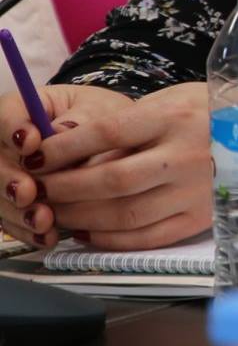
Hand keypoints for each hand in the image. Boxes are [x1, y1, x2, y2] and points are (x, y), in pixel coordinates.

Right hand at [0, 84, 132, 246]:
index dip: (12, 129)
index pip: (5, 115)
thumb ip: (81, 121)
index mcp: (24, 109)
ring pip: (1, 195)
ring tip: (43, 220)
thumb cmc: (104, 118)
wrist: (117, 143)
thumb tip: (59, 132)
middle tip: (29, 191)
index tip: (31, 141)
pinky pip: (13, 220)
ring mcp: (9, 175)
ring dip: (18, 211)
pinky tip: (47, 236)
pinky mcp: (17, 203)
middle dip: (9, 180)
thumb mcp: (100, 110)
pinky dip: (29, 230)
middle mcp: (8, 144)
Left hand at [34, 83, 211, 250]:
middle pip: (113, 179)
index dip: (66, 148)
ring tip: (60, 212)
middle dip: (67, 188)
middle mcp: (187, 155)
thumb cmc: (215, 111)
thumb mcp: (175, 100)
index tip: (39, 156)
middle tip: (42, 190)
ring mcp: (198, 190)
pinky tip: (90, 233)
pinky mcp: (204, 218)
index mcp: (177, 117)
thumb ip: (131, 125)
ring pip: (127, 214)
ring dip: (83, 217)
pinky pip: (150, 237)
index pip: (109, 132)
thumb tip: (79, 153)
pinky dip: (112, 240)